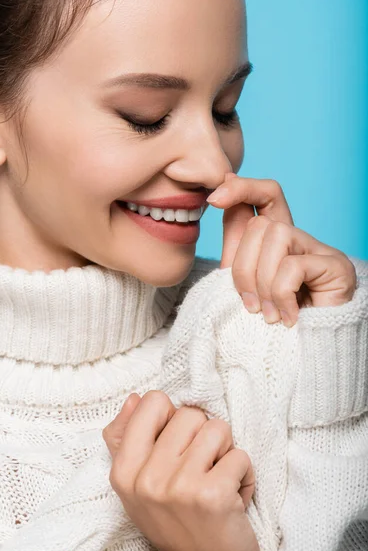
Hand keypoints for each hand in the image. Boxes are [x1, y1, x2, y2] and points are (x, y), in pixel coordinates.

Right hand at [103, 391, 261, 550]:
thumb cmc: (174, 521)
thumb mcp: (138, 484)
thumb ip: (128, 438)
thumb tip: (134, 398)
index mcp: (124, 470)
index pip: (153, 401)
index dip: (173, 418)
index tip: (177, 446)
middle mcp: (146, 478)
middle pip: (191, 413)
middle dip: (204, 437)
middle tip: (201, 469)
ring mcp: (179, 487)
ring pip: (219, 429)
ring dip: (226, 454)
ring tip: (217, 480)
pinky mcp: (212, 496)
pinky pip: (241, 456)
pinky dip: (244, 475)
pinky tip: (233, 498)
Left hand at [207, 173, 355, 326]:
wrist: (299, 362)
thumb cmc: (270, 326)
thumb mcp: (243, 282)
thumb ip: (234, 243)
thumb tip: (219, 193)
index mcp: (275, 242)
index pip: (263, 195)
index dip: (240, 189)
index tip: (214, 198)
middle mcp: (299, 240)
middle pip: (260, 222)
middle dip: (243, 267)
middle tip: (250, 305)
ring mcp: (320, 250)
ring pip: (276, 235)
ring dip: (263, 281)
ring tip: (268, 314)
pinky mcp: (337, 266)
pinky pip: (293, 266)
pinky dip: (281, 295)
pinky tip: (287, 317)